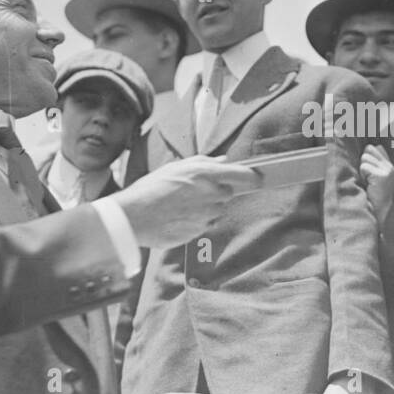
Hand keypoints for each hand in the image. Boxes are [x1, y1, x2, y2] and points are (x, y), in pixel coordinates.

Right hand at [114, 156, 260, 248]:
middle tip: (193, 191)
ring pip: (215, 211)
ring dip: (205, 208)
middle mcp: (211, 195)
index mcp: (206, 174)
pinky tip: (177, 216)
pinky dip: (195, 221)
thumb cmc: (152, 187)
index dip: (253, 177)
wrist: (134, 216)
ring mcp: (207, 216)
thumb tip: (224, 161)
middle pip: (227, 194)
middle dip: (216, 192)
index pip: (244, 175)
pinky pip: (204, 225)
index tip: (259, 178)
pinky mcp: (200, 232)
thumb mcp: (177, 166)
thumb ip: (205, 163)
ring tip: (180, 204)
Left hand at [360, 144, 393, 225]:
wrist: (379, 211)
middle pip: (369, 149)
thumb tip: (368, 147)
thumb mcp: (374, 176)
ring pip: (365, 157)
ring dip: (362, 170)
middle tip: (367, 177)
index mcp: (388, 165)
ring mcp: (387, 170)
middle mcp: (389, 166)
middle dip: (364, 162)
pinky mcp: (382, 176)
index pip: (375, 147)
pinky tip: (369, 184)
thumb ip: (373, 162)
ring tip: (368, 181)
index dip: (367, 155)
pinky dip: (363, 175)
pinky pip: (364, 167)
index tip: (366, 168)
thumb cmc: (373, 195)